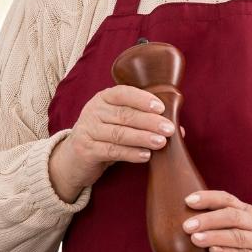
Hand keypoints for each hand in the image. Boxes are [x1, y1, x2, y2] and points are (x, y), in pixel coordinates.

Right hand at [49, 86, 174, 201]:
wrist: (73, 158)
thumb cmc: (105, 136)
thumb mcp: (120, 124)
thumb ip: (145, 122)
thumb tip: (179, 128)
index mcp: (103, 98)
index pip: (123, 93)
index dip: (142, 99)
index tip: (161, 108)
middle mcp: (93, 111)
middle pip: (124, 115)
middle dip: (149, 122)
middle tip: (169, 129)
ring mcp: (87, 130)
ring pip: (119, 133)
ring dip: (142, 138)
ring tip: (161, 142)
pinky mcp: (86, 150)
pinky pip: (112, 151)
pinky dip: (130, 153)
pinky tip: (146, 156)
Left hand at [182, 190, 251, 251]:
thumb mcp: (248, 225)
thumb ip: (225, 221)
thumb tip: (191, 218)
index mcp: (249, 213)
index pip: (227, 200)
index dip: (208, 198)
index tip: (188, 200)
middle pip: (232, 216)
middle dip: (208, 219)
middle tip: (187, 225)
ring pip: (238, 236)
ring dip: (215, 236)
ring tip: (195, 238)